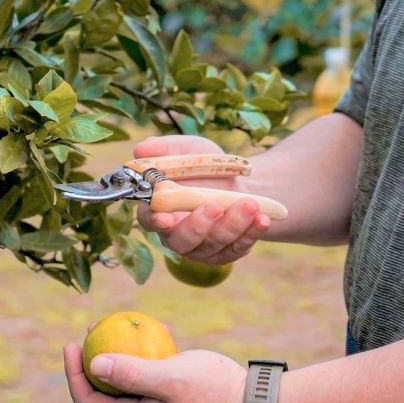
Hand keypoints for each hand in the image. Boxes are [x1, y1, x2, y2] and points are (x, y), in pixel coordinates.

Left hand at [63, 342, 246, 402]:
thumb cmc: (212, 391)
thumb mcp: (169, 378)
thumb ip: (130, 372)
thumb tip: (93, 364)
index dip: (74, 374)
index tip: (72, 342)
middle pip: (104, 397)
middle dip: (93, 363)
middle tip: (93, 329)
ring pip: (126, 390)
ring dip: (118, 359)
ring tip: (118, 326)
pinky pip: (148, 387)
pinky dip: (145, 362)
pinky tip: (153, 334)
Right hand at [130, 135, 271, 264]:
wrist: (238, 181)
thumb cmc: (204, 168)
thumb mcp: (188, 150)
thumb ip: (165, 149)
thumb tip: (141, 149)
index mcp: (159, 210)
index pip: (149, 221)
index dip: (155, 221)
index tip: (165, 218)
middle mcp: (176, 235)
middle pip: (182, 240)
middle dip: (199, 225)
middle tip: (215, 206)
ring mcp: (202, 248)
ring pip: (213, 244)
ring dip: (232, 225)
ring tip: (250, 203)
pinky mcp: (226, 253)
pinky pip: (237, 248)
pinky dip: (251, 233)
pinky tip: (262, 219)